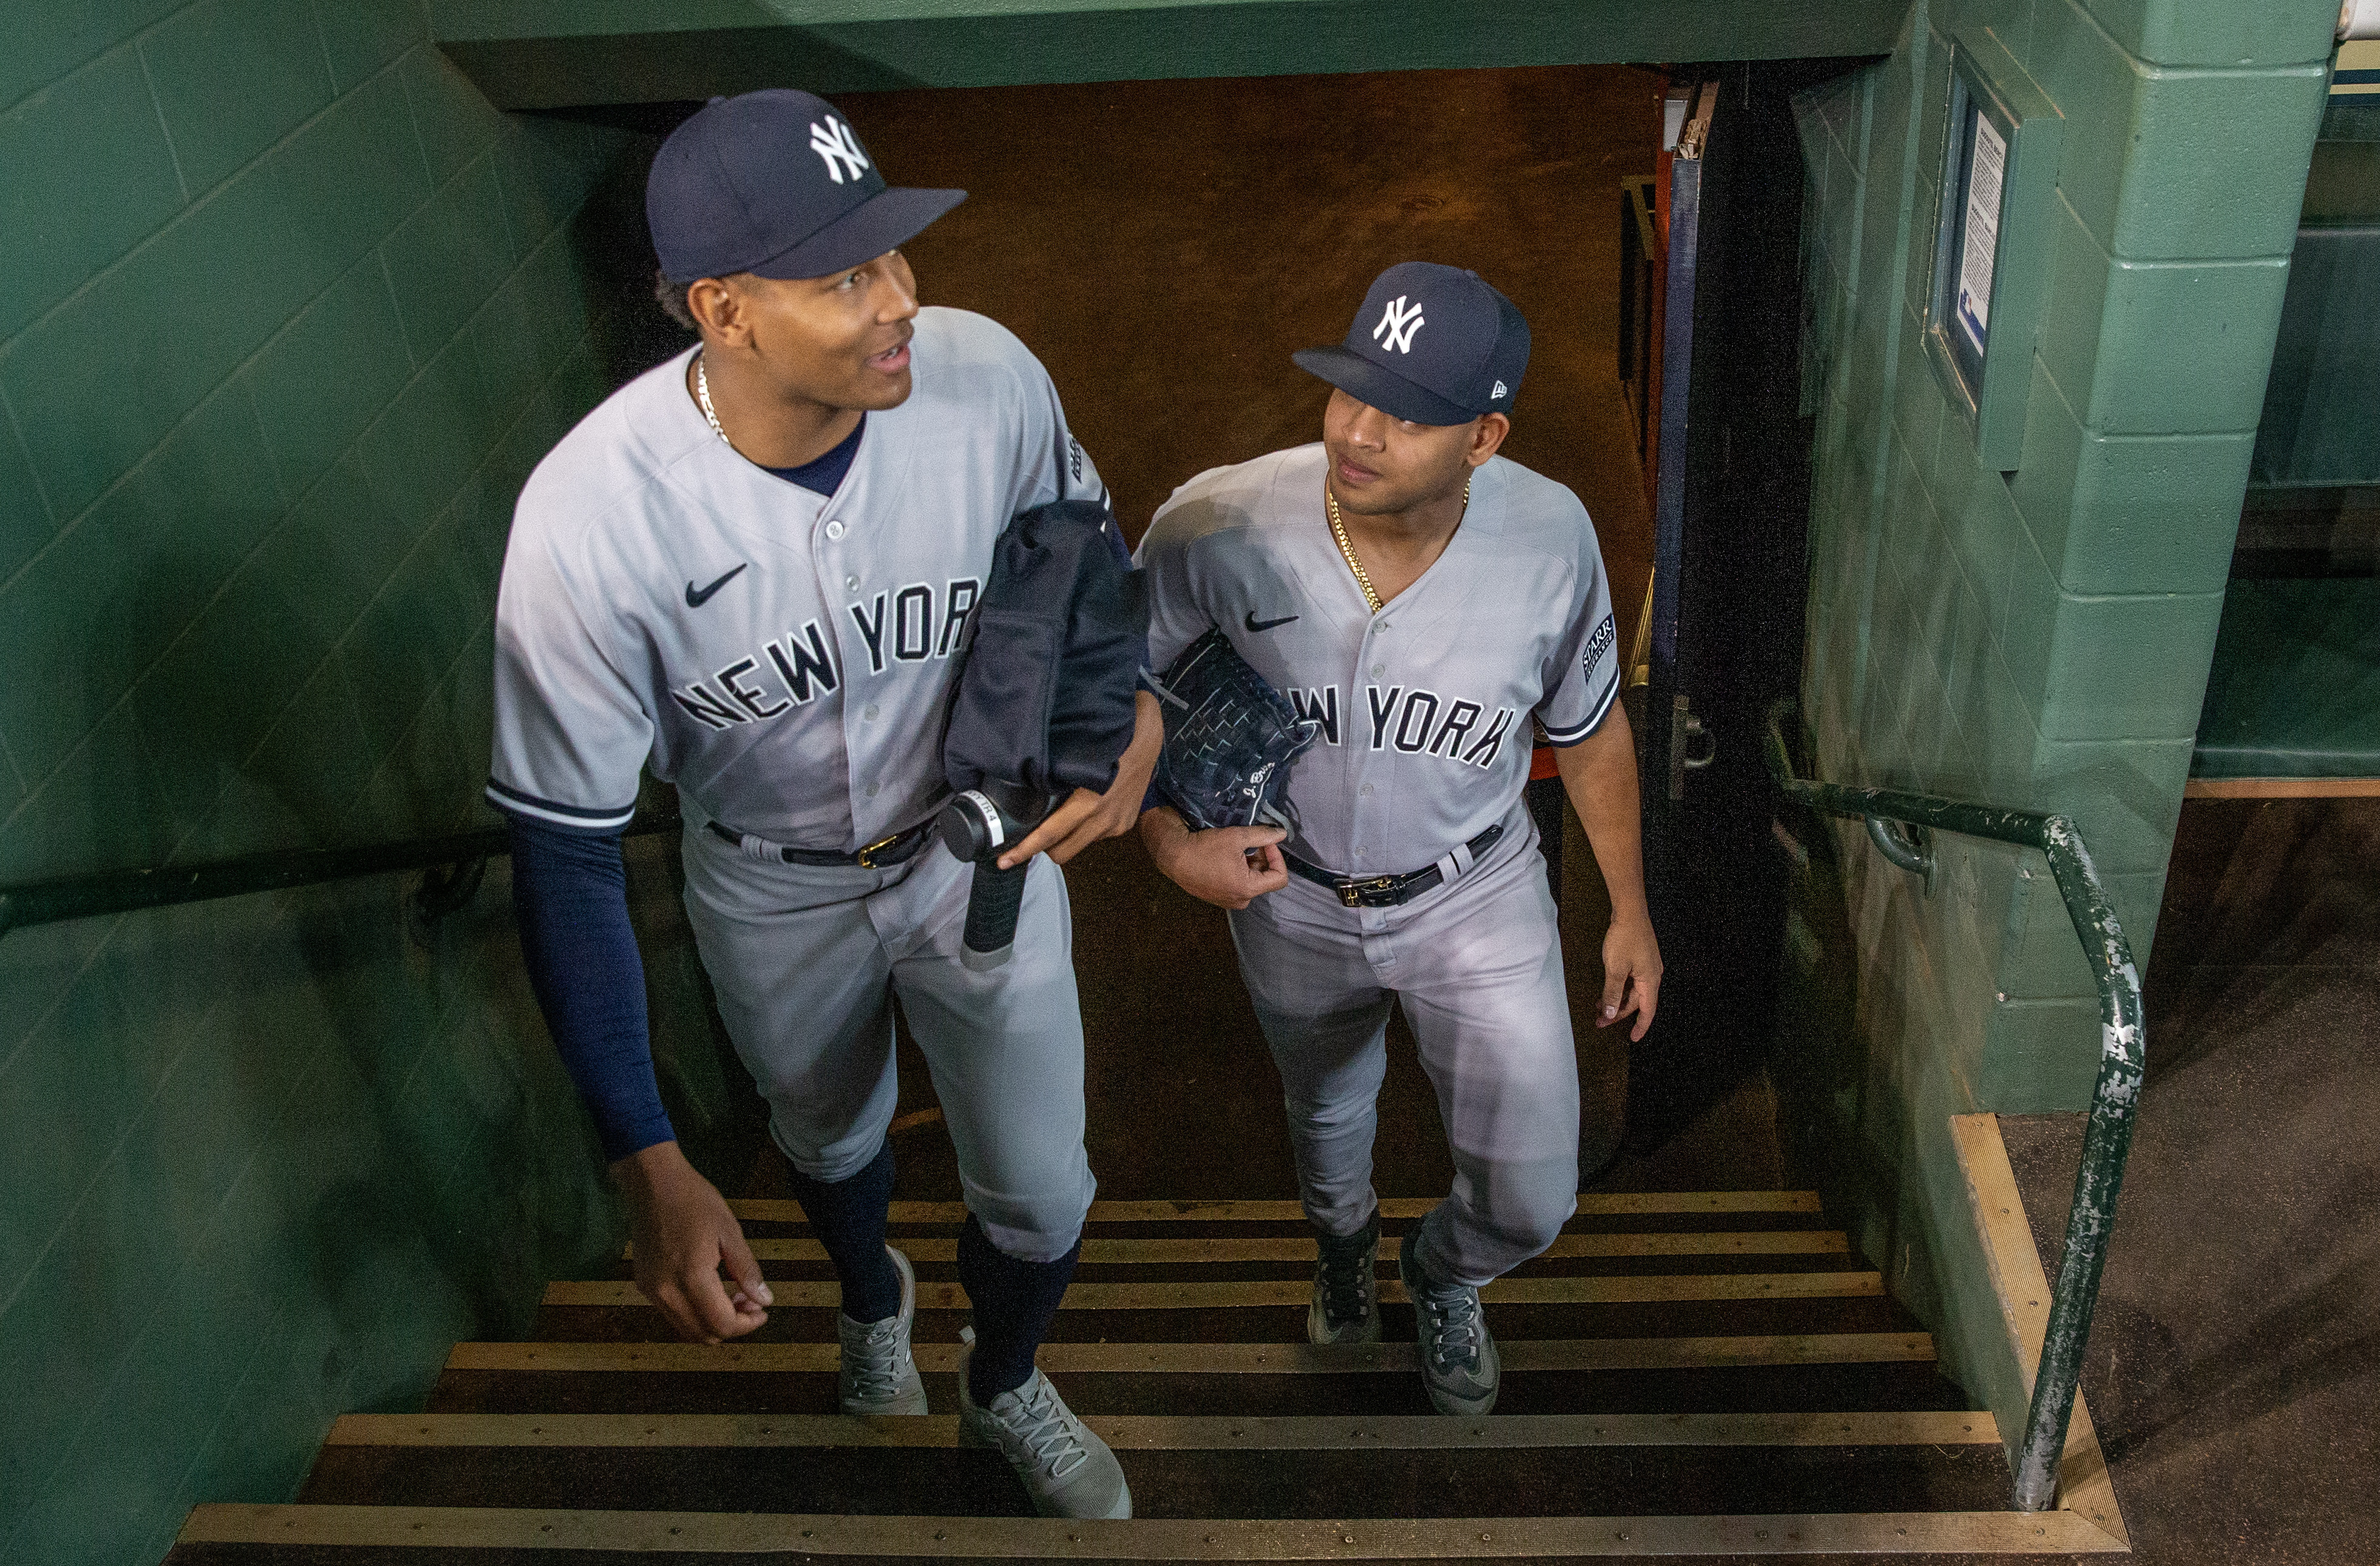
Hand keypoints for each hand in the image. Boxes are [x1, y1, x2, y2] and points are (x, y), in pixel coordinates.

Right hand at [613, 1141, 771, 1342]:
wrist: (652, 1183)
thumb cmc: (695, 1201)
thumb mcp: (730, 1231)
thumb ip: (747, 1270)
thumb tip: (765, 1301)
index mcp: (691, 1278)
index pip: (721, 1324)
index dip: (747, 1325)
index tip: (763, 1310)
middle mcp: (666, 1293)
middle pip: (703, 1335)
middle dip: (732, 1326)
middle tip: (750, 1302)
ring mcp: (651, 1292)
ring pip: (686, 1329)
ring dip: (713, 1322)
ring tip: (733, 1296)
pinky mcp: (644, 1286)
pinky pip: (673, 1314)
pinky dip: (695, 1313)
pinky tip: (709, 1289)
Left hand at [1000, 690, 1164, 867]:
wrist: (1150, 736)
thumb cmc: (1110, 736)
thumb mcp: (1080, 753)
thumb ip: (1057, 774)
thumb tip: (1027, 785)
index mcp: (1090, 802)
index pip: (1050, 835)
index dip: (1025, 850)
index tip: (1003, 860)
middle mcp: (1104, 820)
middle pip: (1062, 853)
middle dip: (1042, 849)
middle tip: (1028, 834)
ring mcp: (1116, 825)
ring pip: (1078, 845)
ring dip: (1064, 837)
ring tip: (1057, 815)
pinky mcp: (1125, 825)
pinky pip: (1095, 836)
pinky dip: (1083, 828)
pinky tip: (1083, 808)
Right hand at [1140, 806, 1289, 909]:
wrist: (1173, 856)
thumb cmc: (1205, 848)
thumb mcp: (1237, 837)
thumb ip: (1263, 836)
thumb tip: (1282, 834)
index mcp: (1248, 889)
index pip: (1279, 878)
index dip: (1277, 857)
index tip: (1266, 842)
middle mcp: (1240, 900)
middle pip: (1265, 879)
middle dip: (1262, 859)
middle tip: (1252, 841)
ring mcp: (1228, 901)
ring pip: (1251, 881)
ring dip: (1250, 864)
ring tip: (1238, 848)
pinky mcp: (1218, 898)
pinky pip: (1237, 885)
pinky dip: (1239, 871)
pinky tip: (1227, 857)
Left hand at [1598, 915, 1662, 1040]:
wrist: (1630, 912)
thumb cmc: (1625, 938)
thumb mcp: (1615, 969)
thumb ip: (1612, 993)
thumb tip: (1610, 1014)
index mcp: (1650, 981)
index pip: (1647, 1011)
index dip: (1640, 1027)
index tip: (1632, 1038)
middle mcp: (1652, 976)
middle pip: (1636, 1002)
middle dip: (1618, 1013)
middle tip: (1599, 1021)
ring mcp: (1647, 967)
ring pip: (1632, 991)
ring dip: (1616, 1000)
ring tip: (1599, 1007)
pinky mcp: (1640, 959)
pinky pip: (1631, 981)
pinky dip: (1619, 988)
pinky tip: (1606, 990)